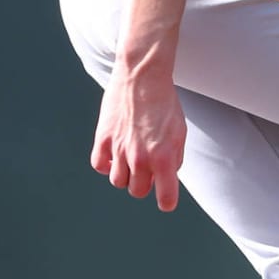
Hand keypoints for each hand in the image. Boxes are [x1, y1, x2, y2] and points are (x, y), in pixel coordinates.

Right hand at [91, 63, 185, 210]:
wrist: (143, 77)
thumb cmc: (165, 103)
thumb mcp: (180, 132)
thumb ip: (174, 158)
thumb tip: (166, 178)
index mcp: (164, 157)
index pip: (166, 198)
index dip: (167, 201)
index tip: (165, 198)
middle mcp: (141, 157)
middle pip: (138, 191)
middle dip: (144, 184)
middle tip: (148, 168)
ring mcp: (119, 149)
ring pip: (118, 182)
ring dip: (126, 175)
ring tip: (131, 159)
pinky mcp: (103, 139)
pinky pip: (99, 166)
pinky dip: (106, 165)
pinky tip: (114, 155)